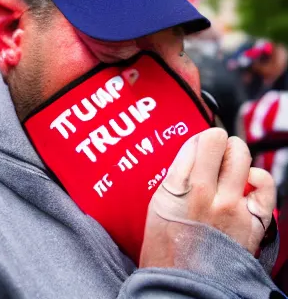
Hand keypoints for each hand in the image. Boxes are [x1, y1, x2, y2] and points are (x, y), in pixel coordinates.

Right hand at [140, 128, 275, 267]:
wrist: (183, 285)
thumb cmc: (166, 247)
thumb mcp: (158, 203)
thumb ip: (177, 176)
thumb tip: (196, 155)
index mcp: (176, 186)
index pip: (197, 142)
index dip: (199, 141)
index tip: (199, 148)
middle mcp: (204, 192)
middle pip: (219, 141)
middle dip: (218, 142)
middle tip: (215, 153)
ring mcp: (231, 206)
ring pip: (242, 156)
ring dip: (236, 154)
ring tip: (231, 165)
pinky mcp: (253, 222)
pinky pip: (265, 184)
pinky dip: (258, 177)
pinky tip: (249, 182)